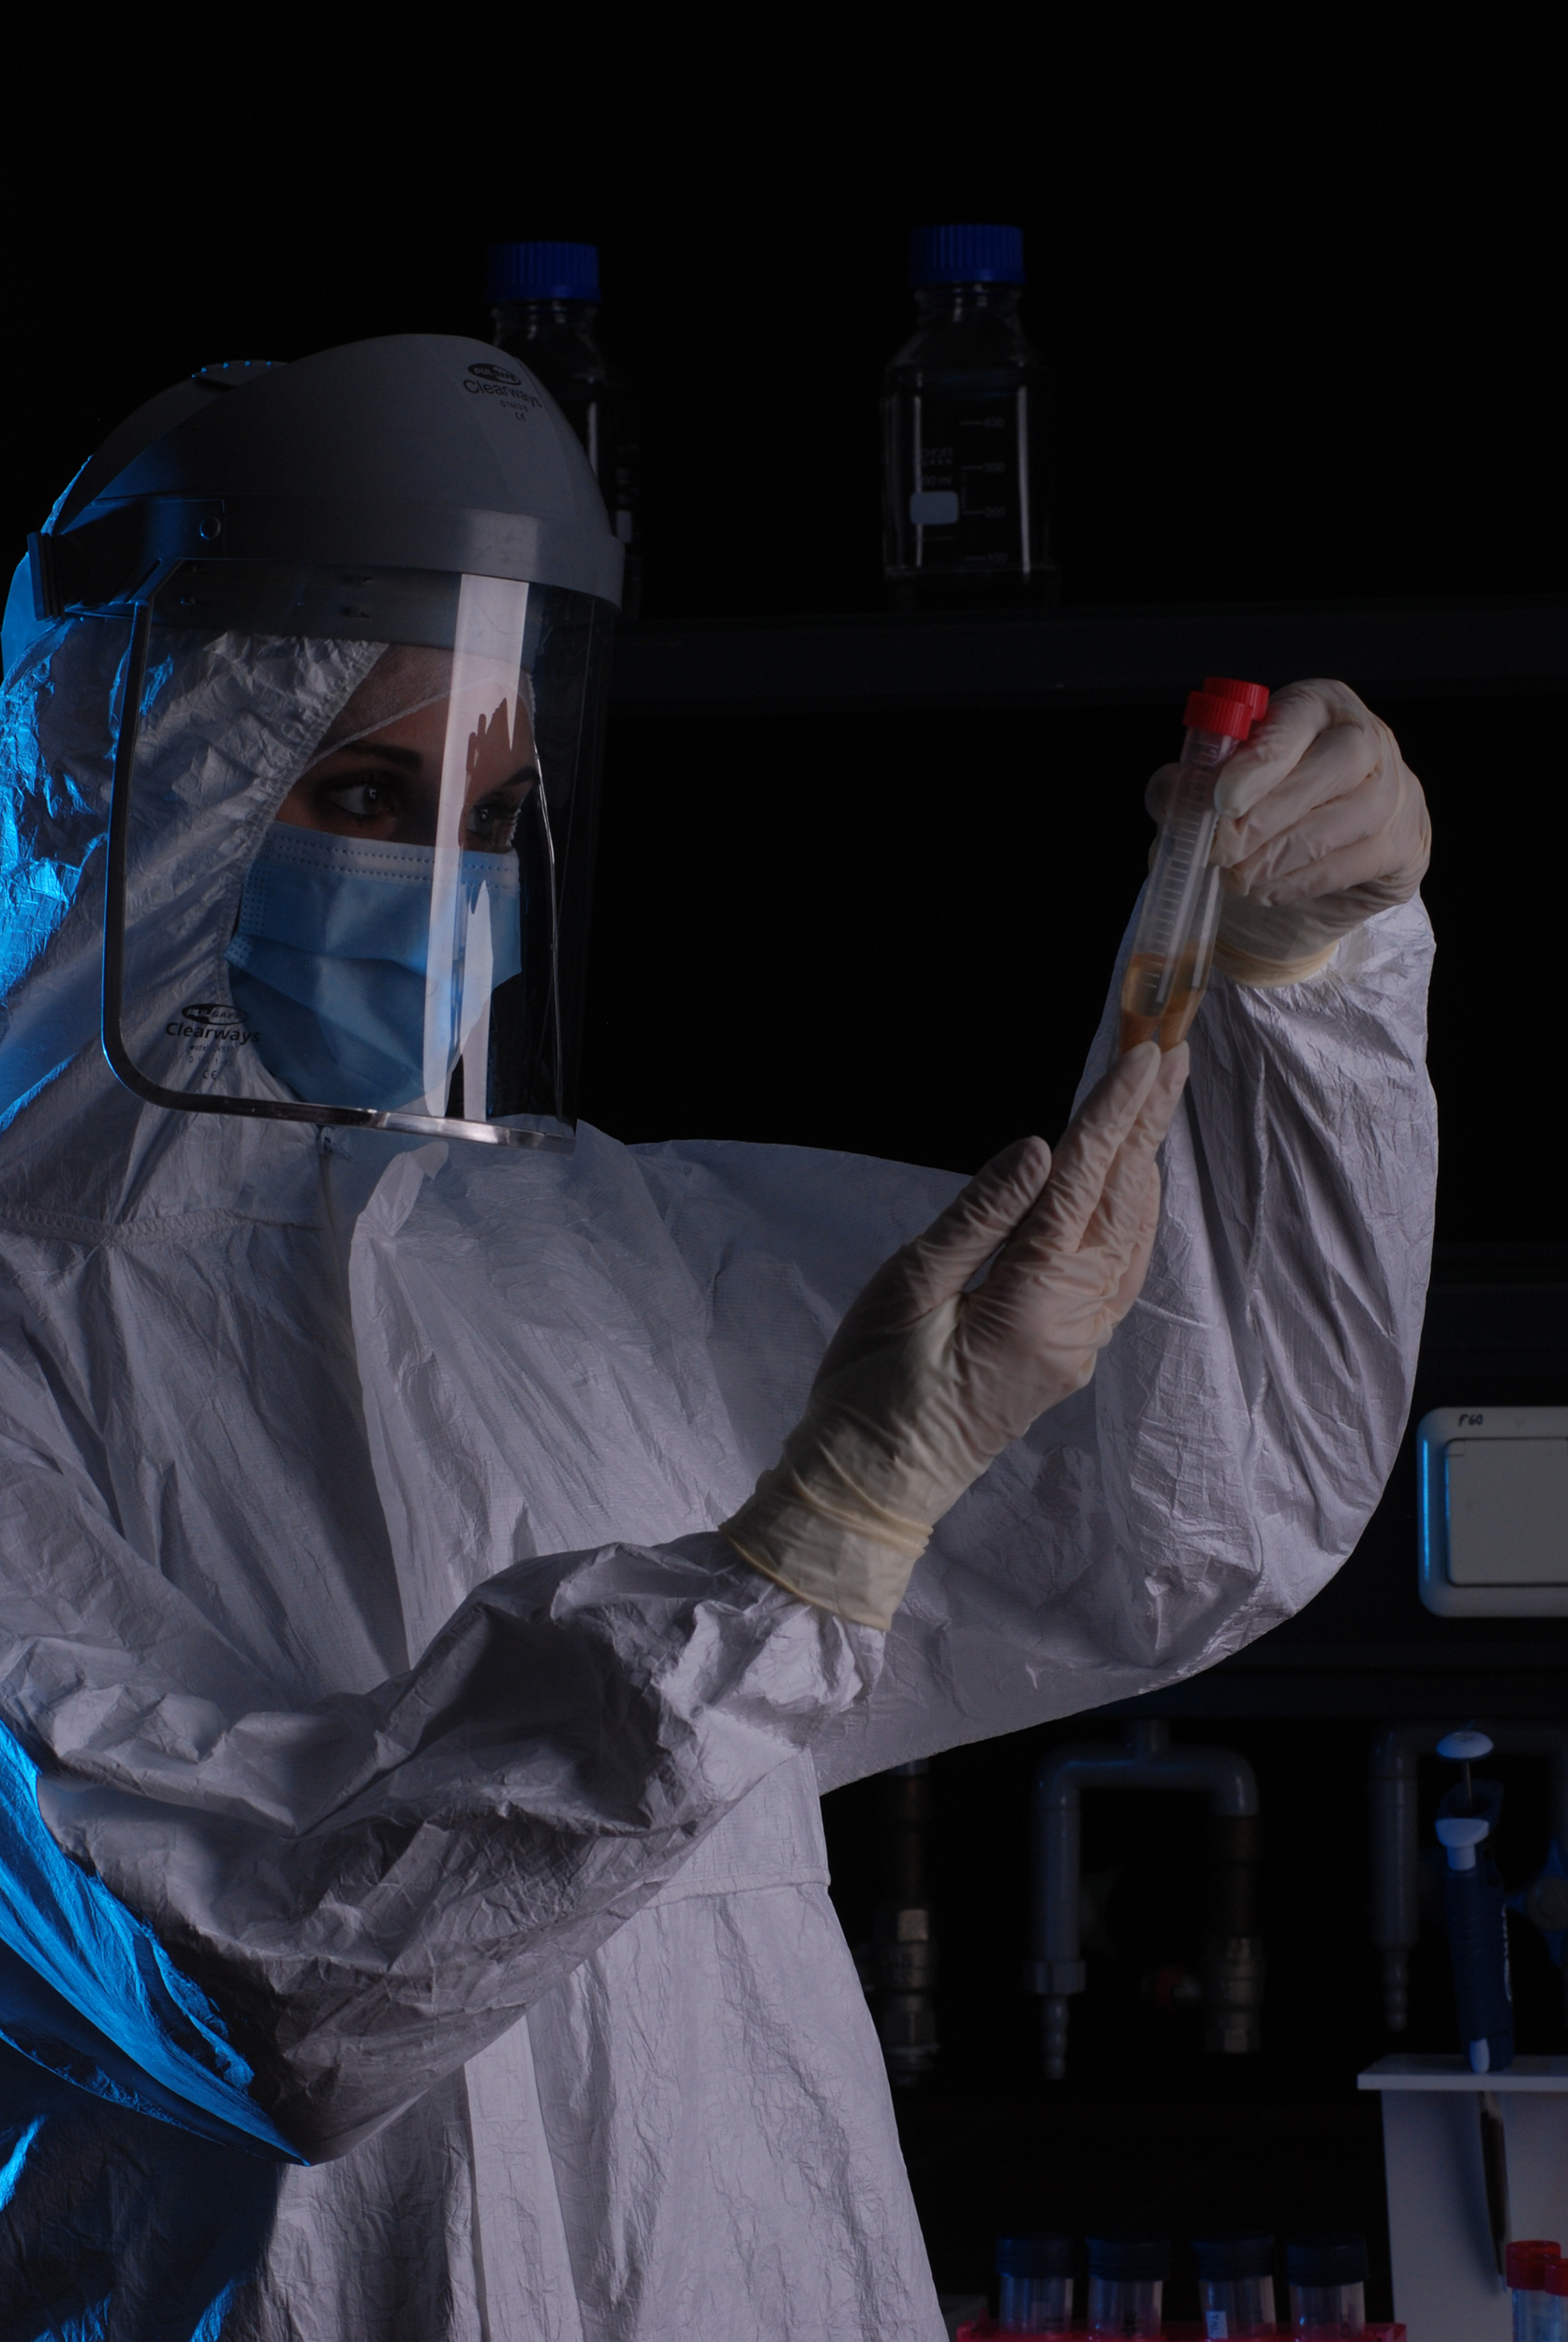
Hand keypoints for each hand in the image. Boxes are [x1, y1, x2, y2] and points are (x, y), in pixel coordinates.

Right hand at [721, 1043, 1188, 1628]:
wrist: (870, 1488)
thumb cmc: (868, 1391)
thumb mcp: (908, 1291)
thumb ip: (980, 1217)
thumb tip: (1044, 1149)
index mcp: (1033, 1301)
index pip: (1084, 1185)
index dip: (1112, 1114)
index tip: (1142, 1054)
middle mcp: (1074, 1324)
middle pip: (1124, 1204)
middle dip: (1147, 1125)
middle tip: (1171, 1052)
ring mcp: (1077, 1346)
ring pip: (1130, 1240)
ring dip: (1143, 1167)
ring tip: (1158, 1103)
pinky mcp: (1064, 1358)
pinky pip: (1117, 1275)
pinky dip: (1127, 1218)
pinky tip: (1126, 1189)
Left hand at [1146, 678, 1430, 982]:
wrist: (1295, 884)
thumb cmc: (1252, 823)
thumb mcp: (1207, 799)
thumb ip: (1187, 787)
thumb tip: (1174, 792)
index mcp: (1317, 707)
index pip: (1301, 715)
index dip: (1264, 757)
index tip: (1223, 798)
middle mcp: (1368, 738)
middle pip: (1339, 761)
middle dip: (1272, 812)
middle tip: (1222, 850)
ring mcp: (1397, 791)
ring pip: (1354, 815)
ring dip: (1285, 853)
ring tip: (1237, 878)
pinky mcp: (1406, 844)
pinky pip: (1361, 860)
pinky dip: (1306, 880)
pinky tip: (1268, 890)